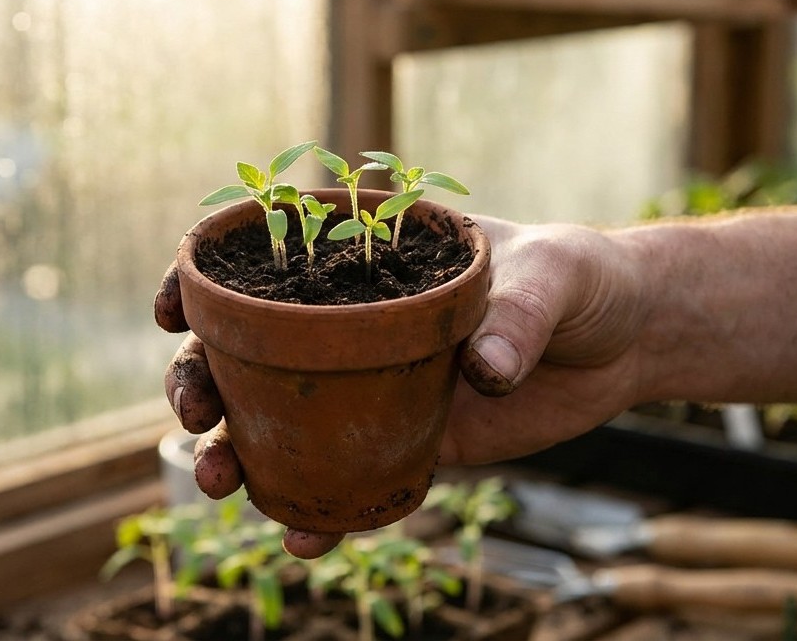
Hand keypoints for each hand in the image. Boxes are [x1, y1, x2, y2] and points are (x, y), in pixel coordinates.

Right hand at [153, 215, 648, 555]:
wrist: (623, 341)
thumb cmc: (579, 279)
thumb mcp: (552, 276)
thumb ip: (516, 313)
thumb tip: (482, 371)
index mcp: (363, 258)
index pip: (262, 260)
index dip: (202, 281)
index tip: (173, 310)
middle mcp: (349, 324)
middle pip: (245, 350)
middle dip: (198, 378)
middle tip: (194, 405)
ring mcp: (369, 388)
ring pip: (277, 422)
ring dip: (232, 452)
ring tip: (218, 480)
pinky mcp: (403, 444)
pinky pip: (345, 483)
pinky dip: (317, 513)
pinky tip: (303, 539)